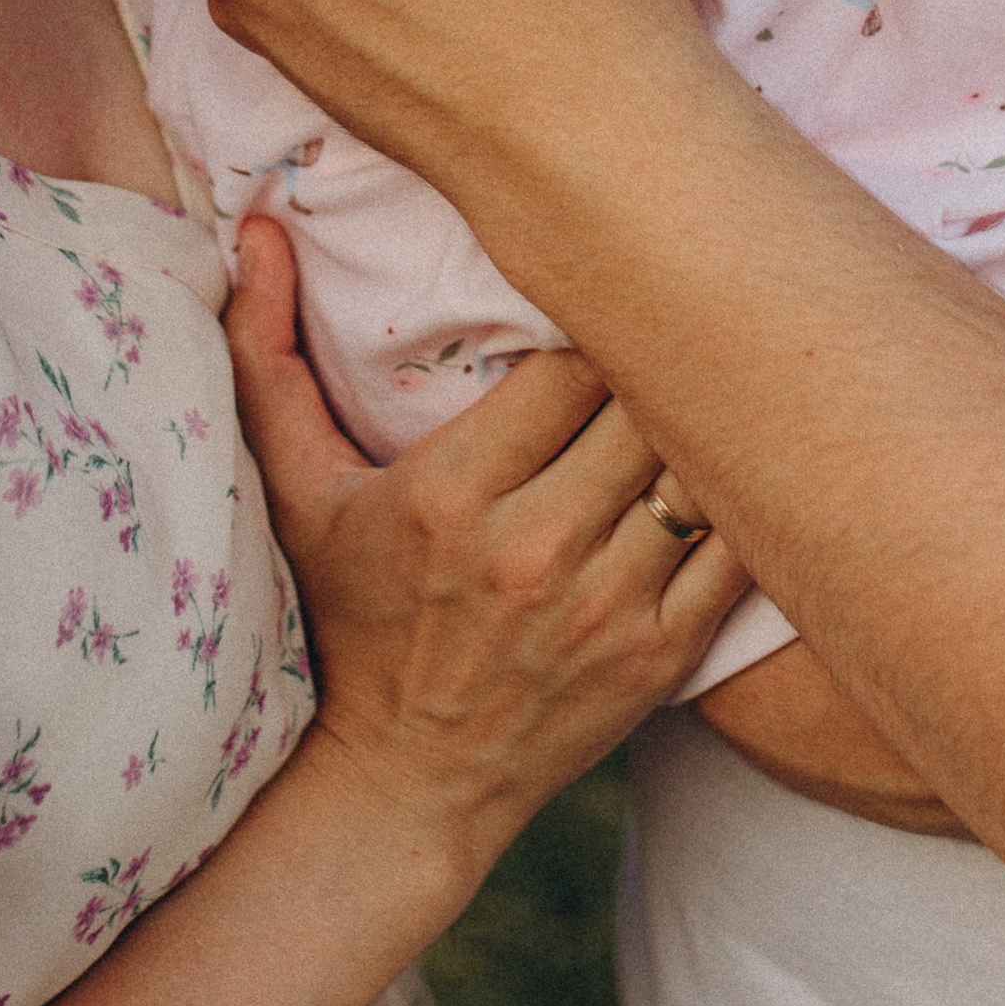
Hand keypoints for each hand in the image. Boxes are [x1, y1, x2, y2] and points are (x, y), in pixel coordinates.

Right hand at [228, 218, 747, 887]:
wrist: (401, 784)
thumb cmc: (343, 618)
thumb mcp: (291, 489)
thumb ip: (266, 349)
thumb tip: (259, 221)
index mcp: (451, 494)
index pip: (572, 359)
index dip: (591, 328)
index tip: (590, 319)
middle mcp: (534, 551)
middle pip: (646, 404)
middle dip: (654, 368)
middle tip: (659, 340)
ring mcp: (606, 609)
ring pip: (700, 467)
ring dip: (704, 428)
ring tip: (702, 396)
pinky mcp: (660, 657)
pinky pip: (739, 550)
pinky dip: (745, 504)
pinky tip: (735, 472)